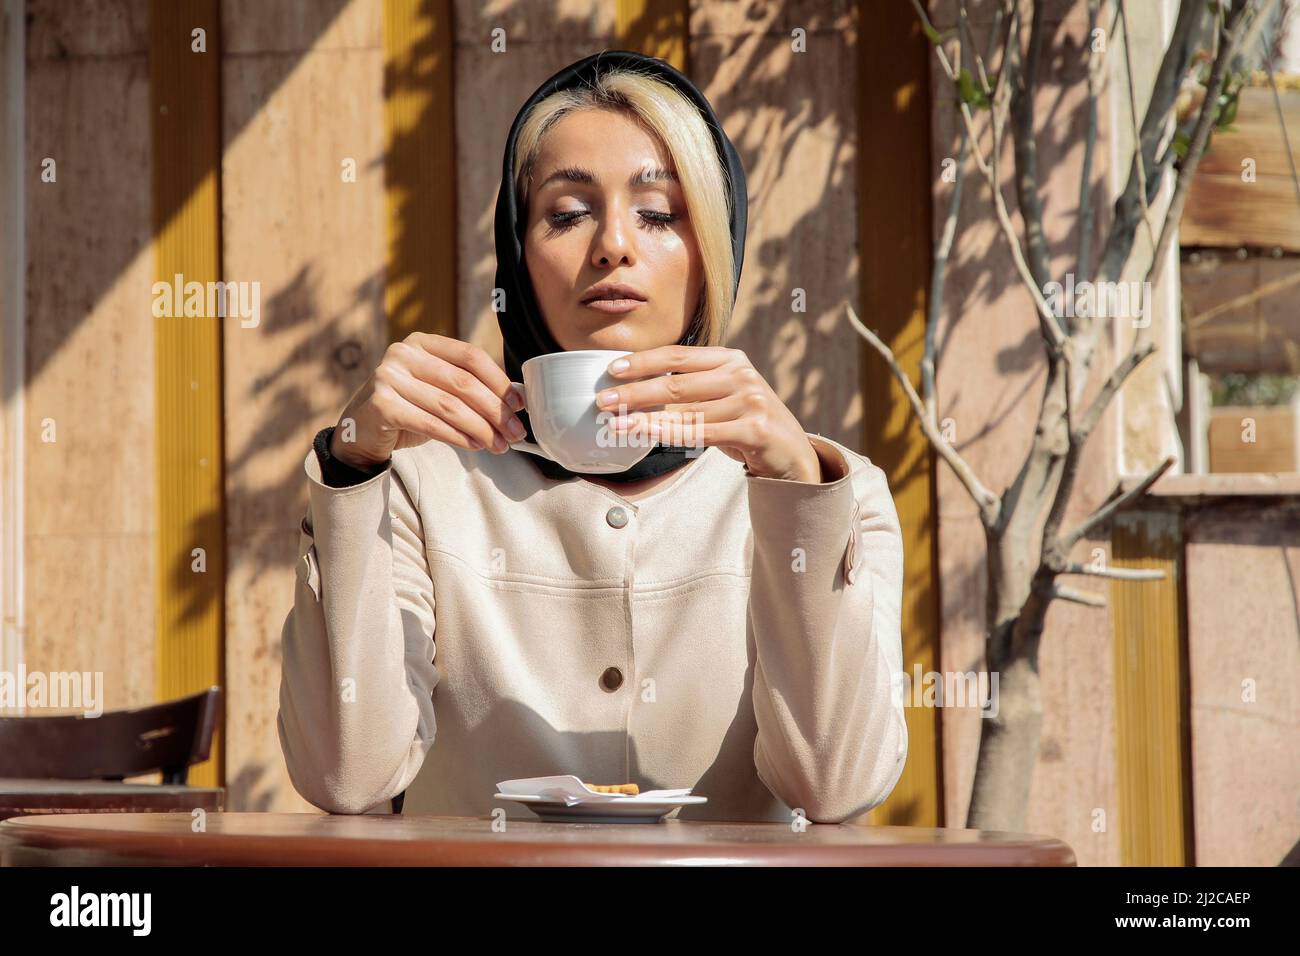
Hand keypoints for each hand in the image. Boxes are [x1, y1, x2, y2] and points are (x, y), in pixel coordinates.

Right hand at [330, 333, 526, 468]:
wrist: (361, 432)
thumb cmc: (408, 408)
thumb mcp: (437, 390)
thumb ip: (467, 388)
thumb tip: (514, 401)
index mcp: (422, 342)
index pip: (471, 356)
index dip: (499, 381)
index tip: (519, 405)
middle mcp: (403, 354)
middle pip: (463, 383)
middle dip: (495, 411)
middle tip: (515, 433)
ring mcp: (388, 378)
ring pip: (450, 406)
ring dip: (481, 429)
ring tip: (499, 445)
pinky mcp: (381, 406)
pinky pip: (430, 424)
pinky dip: (458, 437)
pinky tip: (474, 445)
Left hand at [597, 345, 821, 482]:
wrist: (790, 452)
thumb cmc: (745, 422)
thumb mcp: (722, 395)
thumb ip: (690, 388)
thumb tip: (635, 390)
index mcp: (730, 358)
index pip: (678, 356)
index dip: (643, 361)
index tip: (612, 368)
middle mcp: (741, 375)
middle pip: (676, 384)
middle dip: (635, 392)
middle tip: (602, 400)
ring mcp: (750, 401)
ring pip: (685, 412)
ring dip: (645, 419)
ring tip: (614, 424)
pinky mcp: (754, 429)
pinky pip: (701, 433)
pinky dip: (668, 434)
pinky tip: (644, 435)